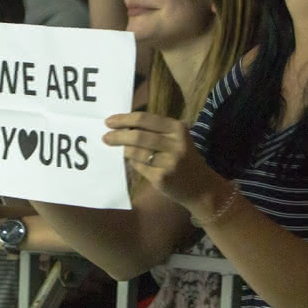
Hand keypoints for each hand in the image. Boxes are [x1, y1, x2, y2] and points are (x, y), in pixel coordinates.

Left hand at [102, 111, 216, 208]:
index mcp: (178, 129)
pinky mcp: (161, 178)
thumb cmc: (185, 159)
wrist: (201, 188)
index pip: (144, 119)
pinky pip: (138, 167)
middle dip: (118, 136)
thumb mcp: (177, 140)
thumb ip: (156, 131)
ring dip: (124, 150)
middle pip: (137, 136)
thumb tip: (124, 126)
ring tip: (119, 150)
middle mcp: (175, 144)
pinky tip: (134, 162)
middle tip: (105, 137)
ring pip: (135, 152)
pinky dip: (133, 163)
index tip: (109, 121)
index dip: (124, 119)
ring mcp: (168, 162)